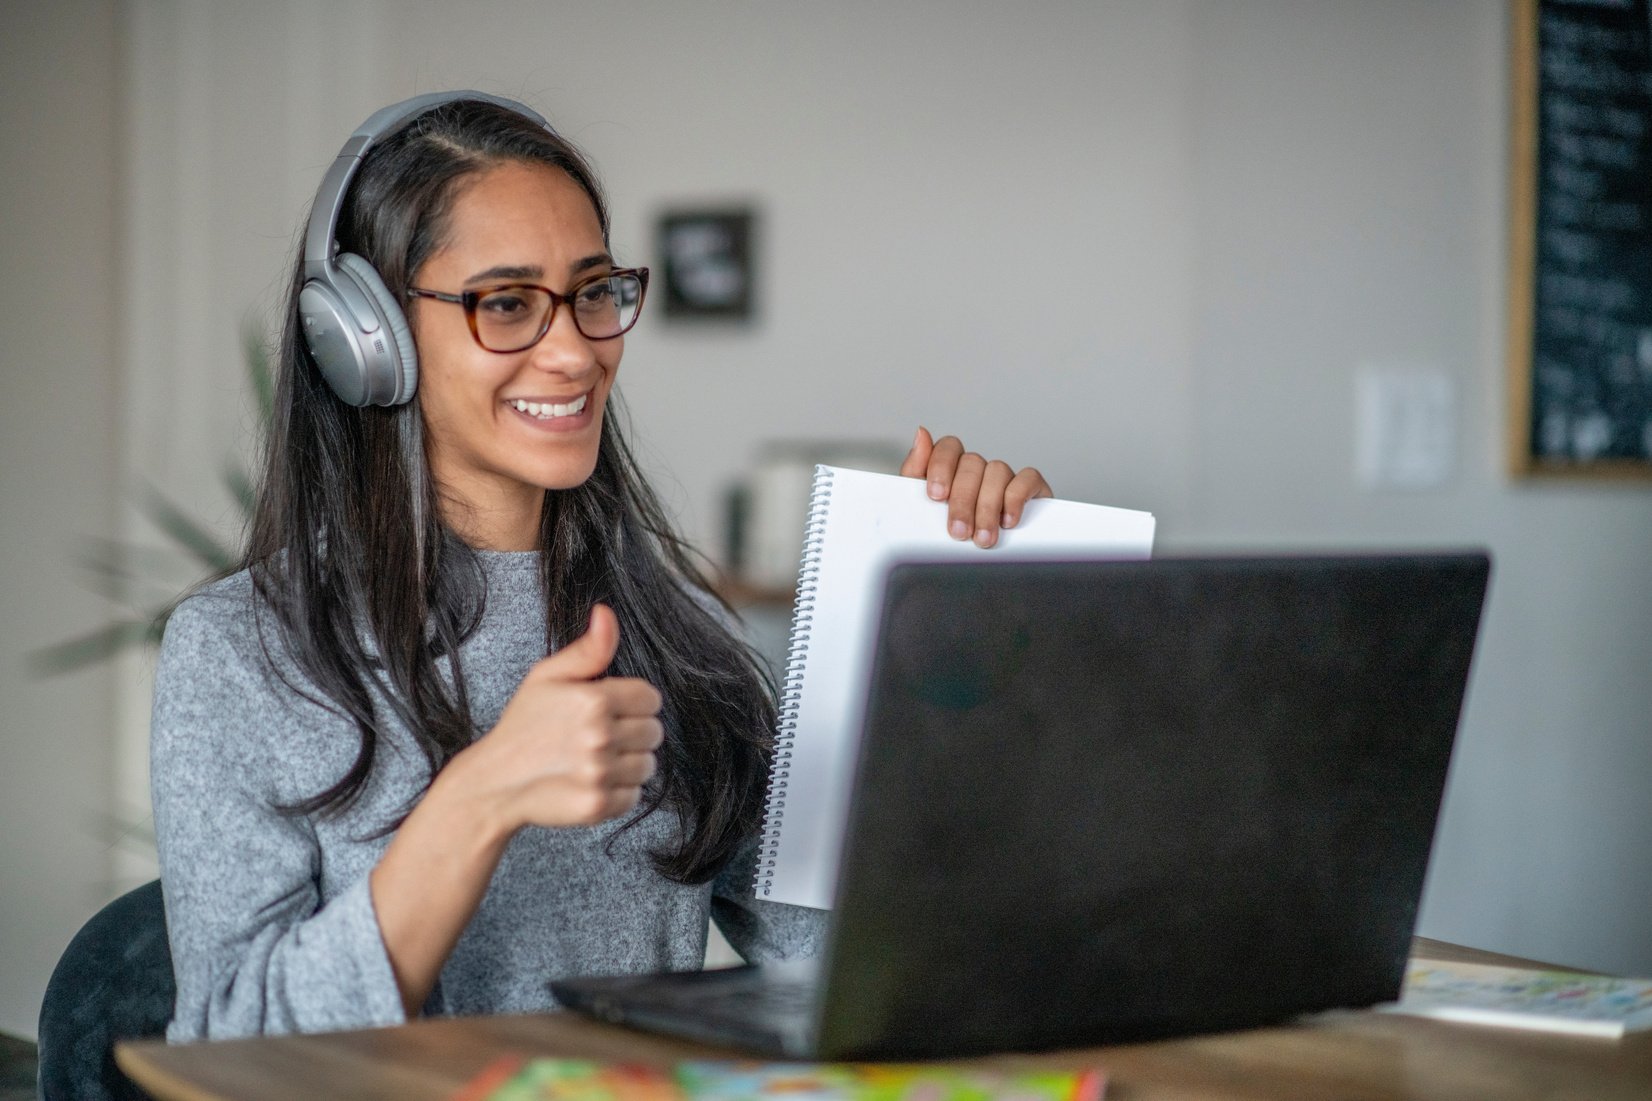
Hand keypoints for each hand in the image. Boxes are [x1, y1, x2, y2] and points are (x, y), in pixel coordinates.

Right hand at [439, 604, 663, 836]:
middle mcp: (599, 737)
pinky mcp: (598, 805)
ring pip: (647, 766)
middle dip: (633, 732)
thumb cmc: (523, 725)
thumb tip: (607, 614)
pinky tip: (593, 781)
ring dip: (628, 763)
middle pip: (654, 732)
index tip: (613, 710)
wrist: (495, 782)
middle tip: (600, 736)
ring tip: (596, 759)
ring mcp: (600, 773)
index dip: (634, 703)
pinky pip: (634, 795)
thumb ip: (588, 649)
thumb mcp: (548, 676)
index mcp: (593, 700)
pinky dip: (619, 792)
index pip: (651, 699)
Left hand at [900, 427, 1052, 547]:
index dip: (942, 467)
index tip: (936, 495)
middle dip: (963, 501)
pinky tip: (1007, 521)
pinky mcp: (1031, 488)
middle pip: (972, 464)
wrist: (973, 564)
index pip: (949, 447)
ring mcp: (1004, 477)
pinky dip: (1016, 498)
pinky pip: (1027, 478)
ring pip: (997, 470)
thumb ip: (916, 470)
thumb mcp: (921, 507)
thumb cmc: (944, 533)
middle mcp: (978, 469)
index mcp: (951, 469)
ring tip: (982, 537)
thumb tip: (921, 434)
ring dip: (988, 507)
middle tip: (958, 531)